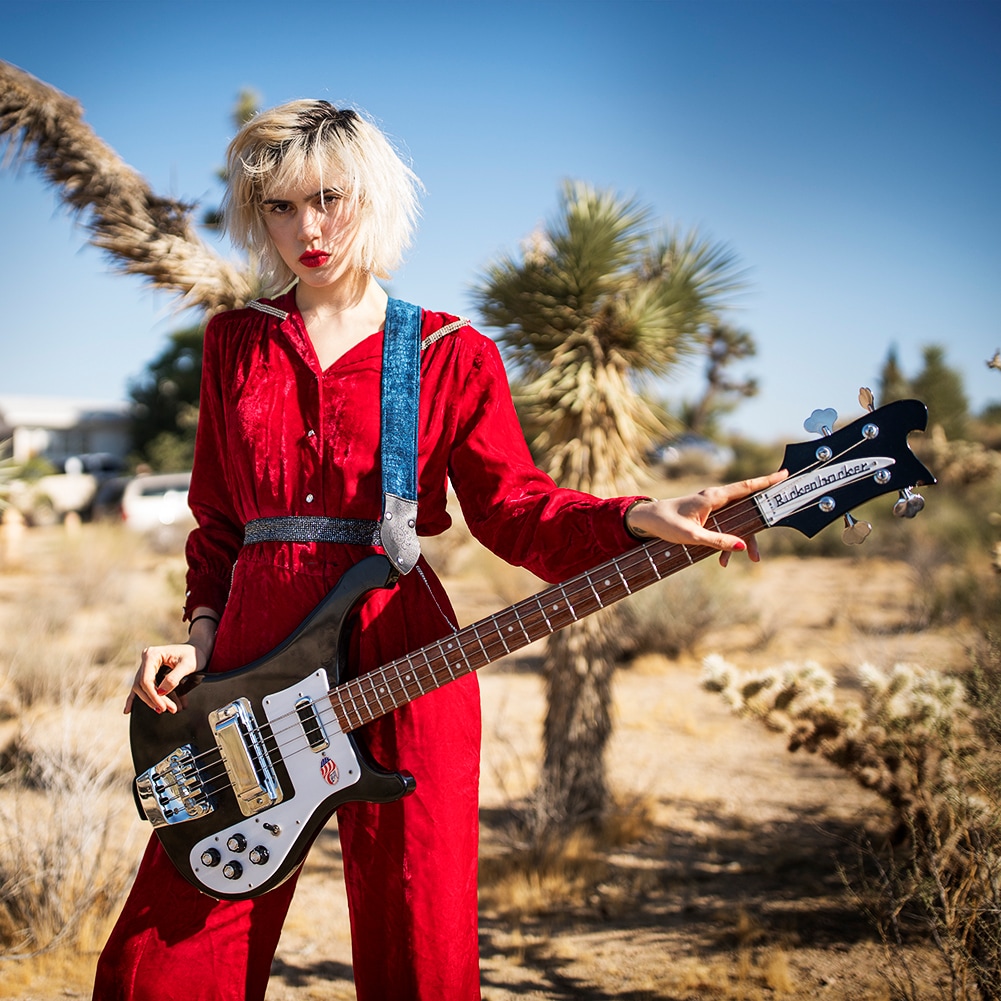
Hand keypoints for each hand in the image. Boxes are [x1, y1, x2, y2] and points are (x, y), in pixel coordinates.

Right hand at [125, 609, 217, 713]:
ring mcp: (146, 666)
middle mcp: (146, 659)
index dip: (153, 695)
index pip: (146, 680)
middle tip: (167, 710)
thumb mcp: (188, 665)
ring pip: (142, 688)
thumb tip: (160, 692)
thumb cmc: (194, 654)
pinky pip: (141, 686)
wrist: (198, 649)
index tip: (163, 706)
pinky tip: (128, 710)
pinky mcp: (150, 671)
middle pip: (142, 685)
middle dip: (153, 699)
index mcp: (152, 655)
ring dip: (152, 700)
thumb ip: (174, 678)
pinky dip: (135, 698)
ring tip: (164, 710)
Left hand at [625, 470, 788, 565]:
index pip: (745, 487)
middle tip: (758, 554)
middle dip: (755, 532)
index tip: (784, 474)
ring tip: (746, 562)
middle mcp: (715, 499)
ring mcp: (712, 507)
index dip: (766, 481)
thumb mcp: (692, 536)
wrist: (646, 520)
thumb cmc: (666, 523)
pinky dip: (726, 543)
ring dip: (741, 542)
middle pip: (746, 510)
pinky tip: (722, 562)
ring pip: (736, 522)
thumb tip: (741, 547)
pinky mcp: (707, 516)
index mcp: (713, 497)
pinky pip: (725, 528)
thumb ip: (717, 541)